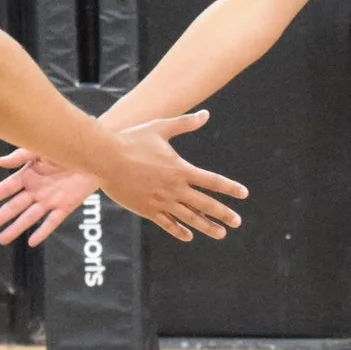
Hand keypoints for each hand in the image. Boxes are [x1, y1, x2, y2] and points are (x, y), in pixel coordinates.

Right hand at [0, 151, 100, 246]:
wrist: (93, 154)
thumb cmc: (65, 146)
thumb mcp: (41, 148)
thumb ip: (21, 156)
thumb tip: (0, 162)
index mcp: (28, 175)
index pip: (5, 189)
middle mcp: (36, 190)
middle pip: (13, 206)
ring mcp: (49, 200)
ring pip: (29, 217)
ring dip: (16, 228)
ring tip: (2, 240)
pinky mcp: (65, 206)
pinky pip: (52, 222)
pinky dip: (42, 232)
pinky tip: (32, 242)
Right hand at [94, 110, 248, 241]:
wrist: (106, 158)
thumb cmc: (132, 140)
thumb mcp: (160, 128)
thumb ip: (185, 124)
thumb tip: (205, 114)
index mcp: (180, 169)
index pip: (212, 181)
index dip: (230, 188)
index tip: (244, 194)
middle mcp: (174, 188)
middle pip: (205, 204)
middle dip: (223, 213)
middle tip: (237, 222)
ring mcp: (161, 201)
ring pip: (189, 218)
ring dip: (207, 226)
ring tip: (221, 233)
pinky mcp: (147, 210)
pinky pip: (167, 224)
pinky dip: (179, 231)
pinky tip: (188, 236)